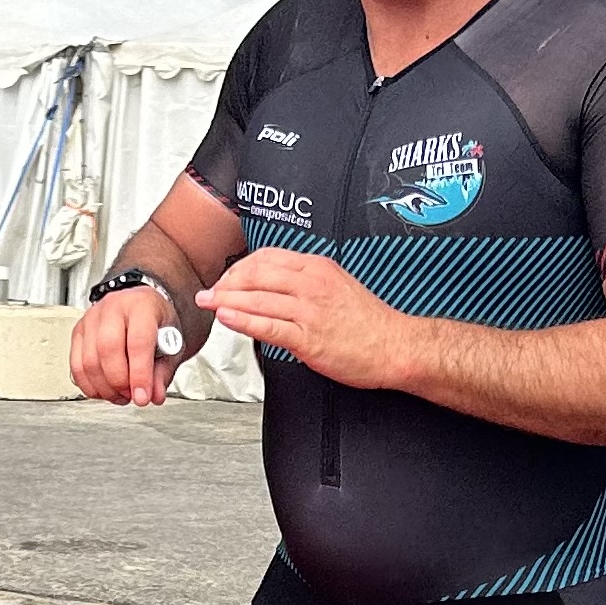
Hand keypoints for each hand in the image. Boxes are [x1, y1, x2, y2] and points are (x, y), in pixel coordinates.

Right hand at [69, 280, 181, 407]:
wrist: (143, 307)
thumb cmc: (157, 322)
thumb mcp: (172, 345)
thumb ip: (162, 373)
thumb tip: (153, 395)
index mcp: (141, 306)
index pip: (138, 342)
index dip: (139, 374)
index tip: (143, 397)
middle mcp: (113, 308)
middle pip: (107, 350)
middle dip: (119, 382)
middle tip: (132, 396)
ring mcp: (91, 319)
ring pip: (89, 361)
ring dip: (105, 387)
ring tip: (121, 395)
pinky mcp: (78, 332)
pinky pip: (76, 366)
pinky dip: (90, 386)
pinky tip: (105, 390)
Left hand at [197, 248, 405, 386]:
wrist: (397, 347)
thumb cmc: (370, 323)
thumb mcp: (338, 286)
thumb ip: (307, 283)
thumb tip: (277, 287)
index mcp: (317, 268)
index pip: (267, 258)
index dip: (239, 267)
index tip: (227, 278)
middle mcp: (311, 284)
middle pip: (256, 274)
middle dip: (226, 283)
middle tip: (210, 292)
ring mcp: (309, 311)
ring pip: (257, 299)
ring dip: (226, 300)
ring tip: (208, 303)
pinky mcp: (309, 338)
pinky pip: (268, 326)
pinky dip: (243, 320)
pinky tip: (227, 318)